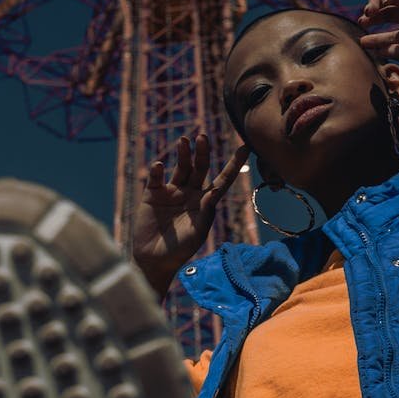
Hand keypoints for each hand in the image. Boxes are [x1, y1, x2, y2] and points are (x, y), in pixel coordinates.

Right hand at [132, 133, 248, 299]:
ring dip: (183, 154)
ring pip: (180, 168)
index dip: (233, 164)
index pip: (222, 179)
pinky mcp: (153, 195)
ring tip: (184, 141)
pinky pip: (156, 179)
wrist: (155, 260)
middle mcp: (190, 193)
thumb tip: (216, 190)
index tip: (245, 148)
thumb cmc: (180, 250)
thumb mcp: (197, 231)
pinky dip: (156, 171)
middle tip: (203, 137)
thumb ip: (206, 211)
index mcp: (205, 202)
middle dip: (202, 152)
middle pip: (199, 168)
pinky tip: (158, 166)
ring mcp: (172, 192)